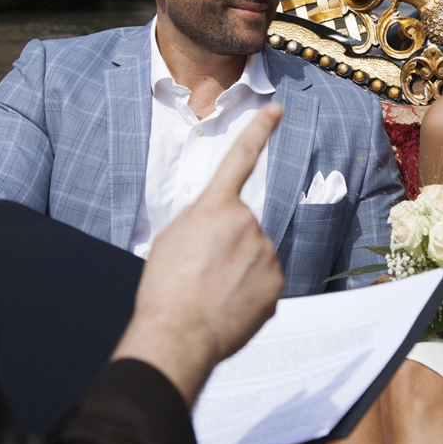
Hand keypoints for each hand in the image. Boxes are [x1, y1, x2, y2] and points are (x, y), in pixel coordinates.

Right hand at [112, 103, 285, 406]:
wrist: (177, 335)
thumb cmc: (165, 288)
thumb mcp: (173, 237)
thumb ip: (201, 218)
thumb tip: (220, 221)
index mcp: (215, 206)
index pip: (240, 157)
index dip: (259, 130)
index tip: (277, 109)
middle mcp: (246, 221)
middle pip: (241, 226)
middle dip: (227, 246)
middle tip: (201, 273)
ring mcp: (265, 251)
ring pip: (254, 255)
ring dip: (238, 271)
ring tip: (211, 293)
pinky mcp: (276, 281)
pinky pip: (263, 280)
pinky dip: (249, 292)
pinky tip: (228, 306)